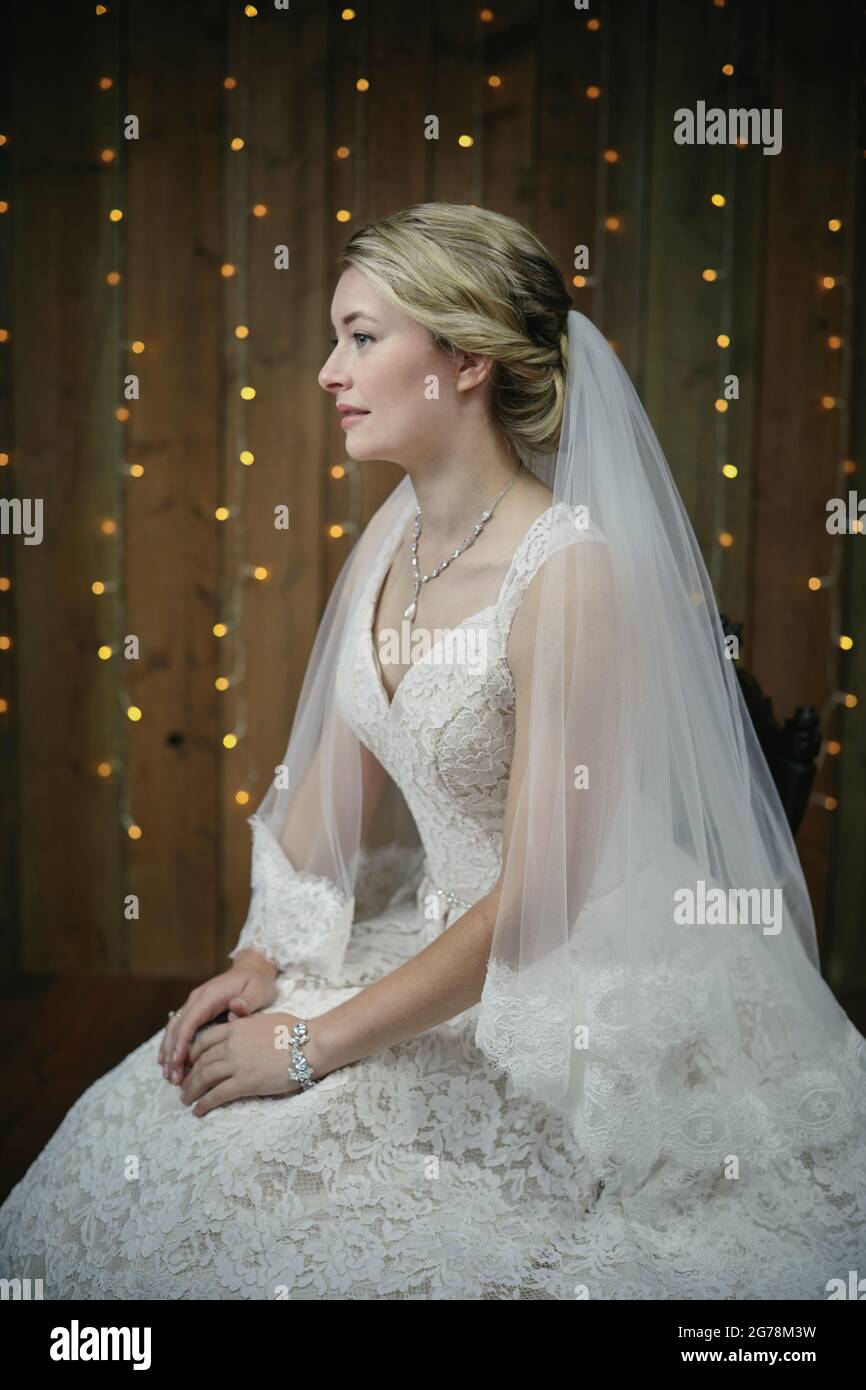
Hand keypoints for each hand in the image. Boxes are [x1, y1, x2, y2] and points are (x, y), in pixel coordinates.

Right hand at [158, 952, 278, 1083]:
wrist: (253, 969)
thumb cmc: (257, 982)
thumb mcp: (258, 990)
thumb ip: (247, 1001)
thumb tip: (234, 1009)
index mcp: (210, 995)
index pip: (191, 1019)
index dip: (182, 1041)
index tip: (178, 1061)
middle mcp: (197, 999)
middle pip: (177, 1027)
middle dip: (172, 1052)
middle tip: (173, 1077)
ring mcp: (194, 1004)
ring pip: (174, 1029)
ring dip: (169, 1052)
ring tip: (170, 1076)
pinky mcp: (196, 1011)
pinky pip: (180, 1029)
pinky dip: (173, 1046)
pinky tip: (170, 1063)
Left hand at [179, 1011, 330, 1116]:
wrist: (309, 1044)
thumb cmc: (296, 1032)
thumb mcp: (266, 1021)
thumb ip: (248, 1027)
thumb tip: (246, 1031)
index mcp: (236, 1028)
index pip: (204, 1040)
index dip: (193, 1053)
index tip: (190, 1062)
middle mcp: (231, 1045)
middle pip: (201, 1061)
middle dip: (189, 1075)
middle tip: (184, 1086)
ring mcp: (236, 1064)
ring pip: (203, 1078)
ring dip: (191, 1091)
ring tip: (186, 1100)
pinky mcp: (244, 1083)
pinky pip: (216, 1095)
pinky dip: (204, 1103)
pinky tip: (198, 1110)